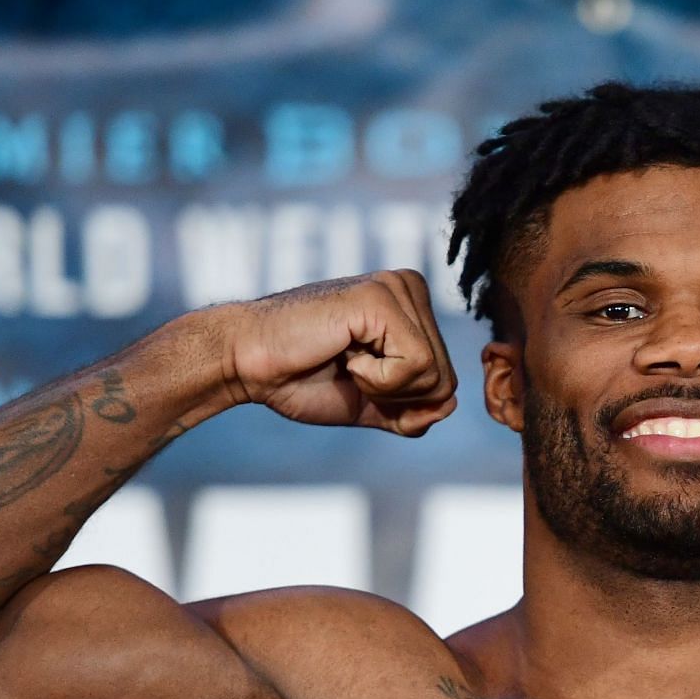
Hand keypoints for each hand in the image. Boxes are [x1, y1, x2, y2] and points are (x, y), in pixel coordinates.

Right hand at [225, 270, 457, 435]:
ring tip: (345, 358)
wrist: (250, 366)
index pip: (445, 379)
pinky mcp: (381, 297)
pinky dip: (377, 379)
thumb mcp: (372, 405)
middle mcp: (410, 287)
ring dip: (384, 387)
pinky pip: (415, 365)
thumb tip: (450, 404)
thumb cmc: (302, 379)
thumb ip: (413, 410)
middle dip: (396, 396)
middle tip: (348, 369)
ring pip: (434, 374)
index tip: (356, 376)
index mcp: (413, 308)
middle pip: (446, 378)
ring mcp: (396, 287)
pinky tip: (344, 353)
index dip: (402, 402)